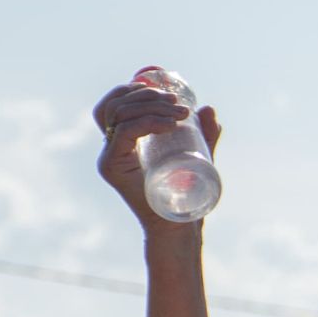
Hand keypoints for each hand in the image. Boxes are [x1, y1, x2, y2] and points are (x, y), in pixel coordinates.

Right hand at [91, 75, 220, 233]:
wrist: (179, 226)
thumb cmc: (186, 195)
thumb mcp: (196, 157)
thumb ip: (203, 135)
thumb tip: (209, 108)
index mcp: (123, 140)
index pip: (116, 103)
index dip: (134, 89)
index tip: (166, 92)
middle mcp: (110, 146)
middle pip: (117, 105)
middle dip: (148, 96)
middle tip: (180, 106)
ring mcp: (108, 156)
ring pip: (119, 115)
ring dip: (151, 107)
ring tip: (181, 115)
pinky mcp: (112, 167)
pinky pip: (124, 134)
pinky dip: (146, 123)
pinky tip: (169, 125)